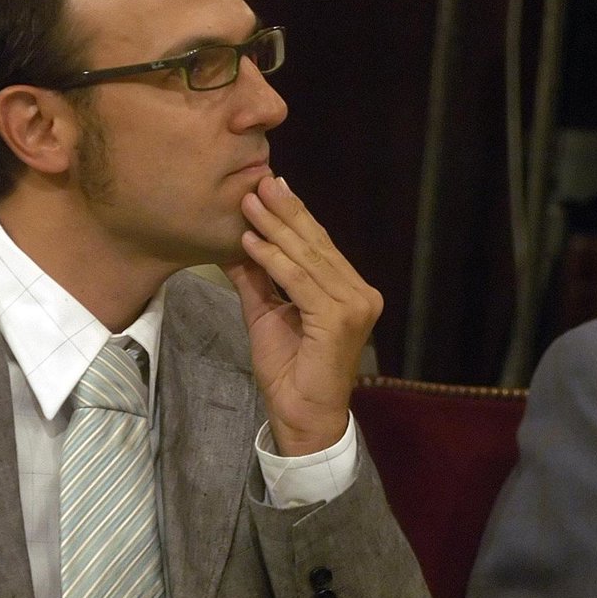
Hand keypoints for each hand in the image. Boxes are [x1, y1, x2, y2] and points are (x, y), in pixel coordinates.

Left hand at [221, 176, 381, 456]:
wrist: (301, 416)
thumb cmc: (288, 370)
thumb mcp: (266, 313)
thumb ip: (257, 278)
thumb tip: (237, 240)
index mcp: (348, 290)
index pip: (318, 245)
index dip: (292, 215)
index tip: (266, 186)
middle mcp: (359, 293)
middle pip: (315, 244)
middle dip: (284, 211)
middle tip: (258, 181)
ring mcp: (354, 305)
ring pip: (307, 258)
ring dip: (274, 229)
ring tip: (248, 204)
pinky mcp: (340, 319)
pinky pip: (300, 282)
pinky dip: (273, 260)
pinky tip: (250, 242)